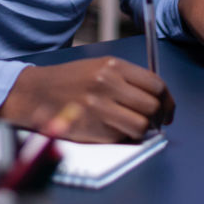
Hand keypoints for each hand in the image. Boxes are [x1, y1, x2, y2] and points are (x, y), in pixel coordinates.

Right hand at [0, 58, 174, 141]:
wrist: (35, 93)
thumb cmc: (69, 81)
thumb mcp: (99, 67)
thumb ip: (127, 79)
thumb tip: (156, 98)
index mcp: (113, 66)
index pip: (156, 84)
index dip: (167, 101)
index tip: (167, 110)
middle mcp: (108, 84)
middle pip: (152, 106)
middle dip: (159, 118)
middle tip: (156, 122)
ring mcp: (99, 107)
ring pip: (141, 125)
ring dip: (143, 130)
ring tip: (136, 128)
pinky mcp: (92, 128)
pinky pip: (122, 137)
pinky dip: (123, 137)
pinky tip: (114, 130)